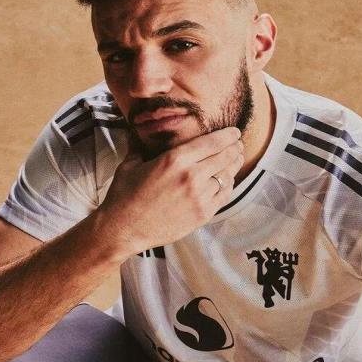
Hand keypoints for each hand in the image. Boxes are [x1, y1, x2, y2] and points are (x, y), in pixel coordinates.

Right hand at [95, 127, 243, 256]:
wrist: (123, 229)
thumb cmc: (124, 195)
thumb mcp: (130, 164)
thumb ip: (140, 146)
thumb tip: (137, 131)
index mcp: (175, 159)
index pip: (212, 142)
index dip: (228, 135)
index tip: (234, 132)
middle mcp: (191, 176)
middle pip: (225, 157)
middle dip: (234, 148)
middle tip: (237, 144)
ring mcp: (199, 197)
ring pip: (227, 176)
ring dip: (233, 165)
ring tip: (236, 159)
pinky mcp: (203, 214)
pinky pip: (224, 195)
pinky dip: (228, 185)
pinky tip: (227, 180)